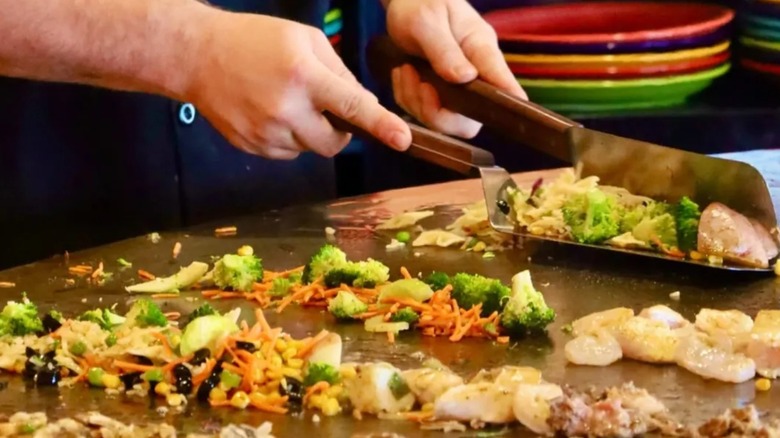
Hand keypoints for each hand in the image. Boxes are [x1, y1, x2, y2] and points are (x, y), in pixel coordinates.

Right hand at [186, 12, 410, 158]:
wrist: (197, 56)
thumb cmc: (255, 39)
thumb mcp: (304, 40)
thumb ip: (339, 71)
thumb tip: (363, 104)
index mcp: (304, 76)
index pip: (351, 107)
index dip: (381, 125)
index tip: (403, 139)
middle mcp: (286, 110)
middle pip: (334, 142)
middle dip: (340, 131)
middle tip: (327, 108)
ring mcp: (267, 133)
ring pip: (310, 149)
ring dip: (311, 132)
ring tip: (288, 102)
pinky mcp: (253, 147)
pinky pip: (288, 153)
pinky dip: (290, 138)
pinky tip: (270, 112)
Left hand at [384, 0, 525, 138]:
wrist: (404, 2)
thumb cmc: (420, 3)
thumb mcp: (428, 21)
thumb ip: (445, 50)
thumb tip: (466, 78)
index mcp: (481, 49)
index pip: (502, 81)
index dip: (507, 102)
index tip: (504, 113)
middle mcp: (474, 73)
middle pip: (470, 119)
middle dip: (439, 114)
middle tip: (420, 85)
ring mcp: (456, 87)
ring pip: (443, 121)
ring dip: (417, 103)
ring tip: (406, 70)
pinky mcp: (437, 94)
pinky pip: (422, 113)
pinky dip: (407, 98)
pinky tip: (403, 74)